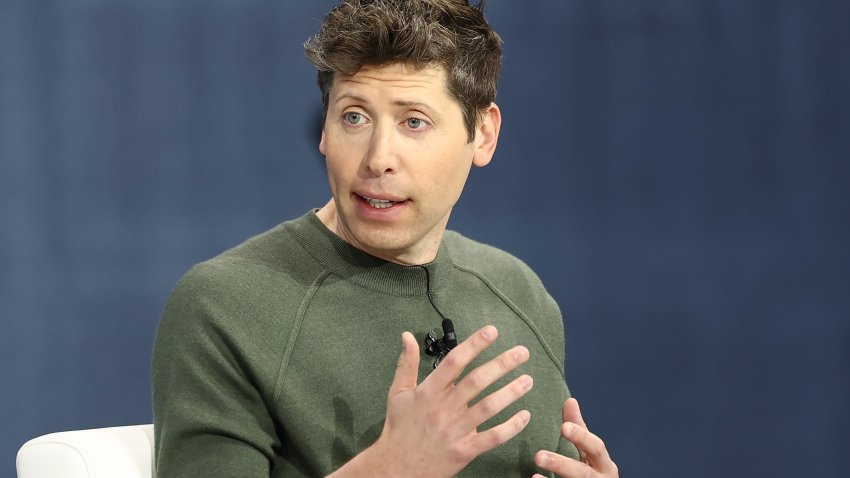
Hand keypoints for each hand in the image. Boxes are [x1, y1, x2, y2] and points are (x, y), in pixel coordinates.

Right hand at [364, 325, 533, 476]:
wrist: (396, 468)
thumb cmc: (399, 428)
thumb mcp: (398, 393)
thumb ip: (406, 364)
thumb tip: (407, 336)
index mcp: (428, 392)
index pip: (454, 362)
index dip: (474, 345)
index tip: (492, 332)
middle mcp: (443, 409)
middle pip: (476, 381)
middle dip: (501, 365)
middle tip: (522, 352)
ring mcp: (455, 430)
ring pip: (488, 407)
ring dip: (511, 392)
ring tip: (528, 380)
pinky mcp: (465, 451)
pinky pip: (493, 437)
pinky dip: (511, 427)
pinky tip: (525, 415)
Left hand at [533, 398, 617, 477]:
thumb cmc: (593, 470)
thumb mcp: (589, 451)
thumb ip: (579, 429)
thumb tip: (570, 400)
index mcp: (604, 464)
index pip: (596, 448)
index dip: (581, 437)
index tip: (564, 427)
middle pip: (583, 473)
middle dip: (562, 464)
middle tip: (538, 456)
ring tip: (533, 471)